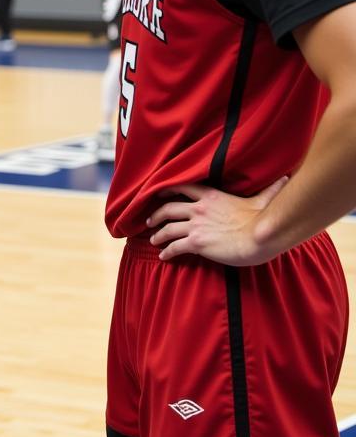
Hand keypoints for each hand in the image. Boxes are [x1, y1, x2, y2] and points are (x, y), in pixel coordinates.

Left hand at [145, 177, 288, 266]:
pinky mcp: (197, 242)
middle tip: (149, 220)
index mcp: (210, 195)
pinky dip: (166, 251)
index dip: (167, 190)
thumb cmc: (263, 219)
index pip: (182, 187)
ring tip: (153, 240)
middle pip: (168, 208)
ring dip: (158, 234)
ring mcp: (196, 225)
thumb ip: (268, 190)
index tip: (158, 195)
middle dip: (156, 214)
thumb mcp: (262, 200)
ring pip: (168, 228)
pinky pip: (175, 246)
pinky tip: (163, 256)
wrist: (261, 237)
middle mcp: (198, 208)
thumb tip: (286, 180)